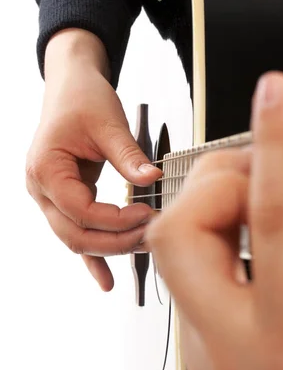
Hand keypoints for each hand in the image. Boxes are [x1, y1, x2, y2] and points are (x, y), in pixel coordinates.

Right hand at [26, 29, 160, 290]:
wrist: (71, 88)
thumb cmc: (83, 99)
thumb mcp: (108, 122)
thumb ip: (129, 155)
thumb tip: (153, 180)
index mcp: (46, 169)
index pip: (81, 211)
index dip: (116, 220)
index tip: (149, 214)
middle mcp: (42, 189)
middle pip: (75, 234)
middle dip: (115, 241)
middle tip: (151, 236)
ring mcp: (51, 198)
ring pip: (77, 239)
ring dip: (110, 248)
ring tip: (144, 248)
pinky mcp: (66, 201)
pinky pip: (78, 234)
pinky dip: (93, 257)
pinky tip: (107, 281)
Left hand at [147, 72, 282, 369]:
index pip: (275, 225)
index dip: (275, 146)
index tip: (276, 94)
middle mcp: (235, 355)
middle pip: (181, 235)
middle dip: (218, 180)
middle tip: (266, 166)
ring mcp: (208, 356)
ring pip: (171, 250)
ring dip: (210, 204)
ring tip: (260, 194)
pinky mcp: (200, 350)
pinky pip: (188, 271)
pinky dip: (216, 234)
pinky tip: (253, 233)